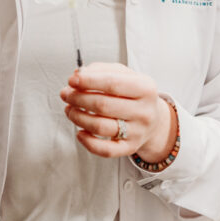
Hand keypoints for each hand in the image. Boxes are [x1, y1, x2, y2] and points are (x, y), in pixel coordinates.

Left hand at [59, 62, 176, 160]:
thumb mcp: (123, 74)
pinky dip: (88, 142)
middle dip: (78, 98)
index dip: (88, 81)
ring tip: (69, 109)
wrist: (153, 117)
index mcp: (145, 88)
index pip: (112, 83)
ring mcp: (138, 132)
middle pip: (103, 105)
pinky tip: (79, 132)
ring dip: (78, 117)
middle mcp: (144, 111)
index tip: (72, 80)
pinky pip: (106, 150)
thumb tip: (79, 74)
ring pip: (100, 127)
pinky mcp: (130, 148)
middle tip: (66, 94)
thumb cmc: (132, 92)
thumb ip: (100, 70)